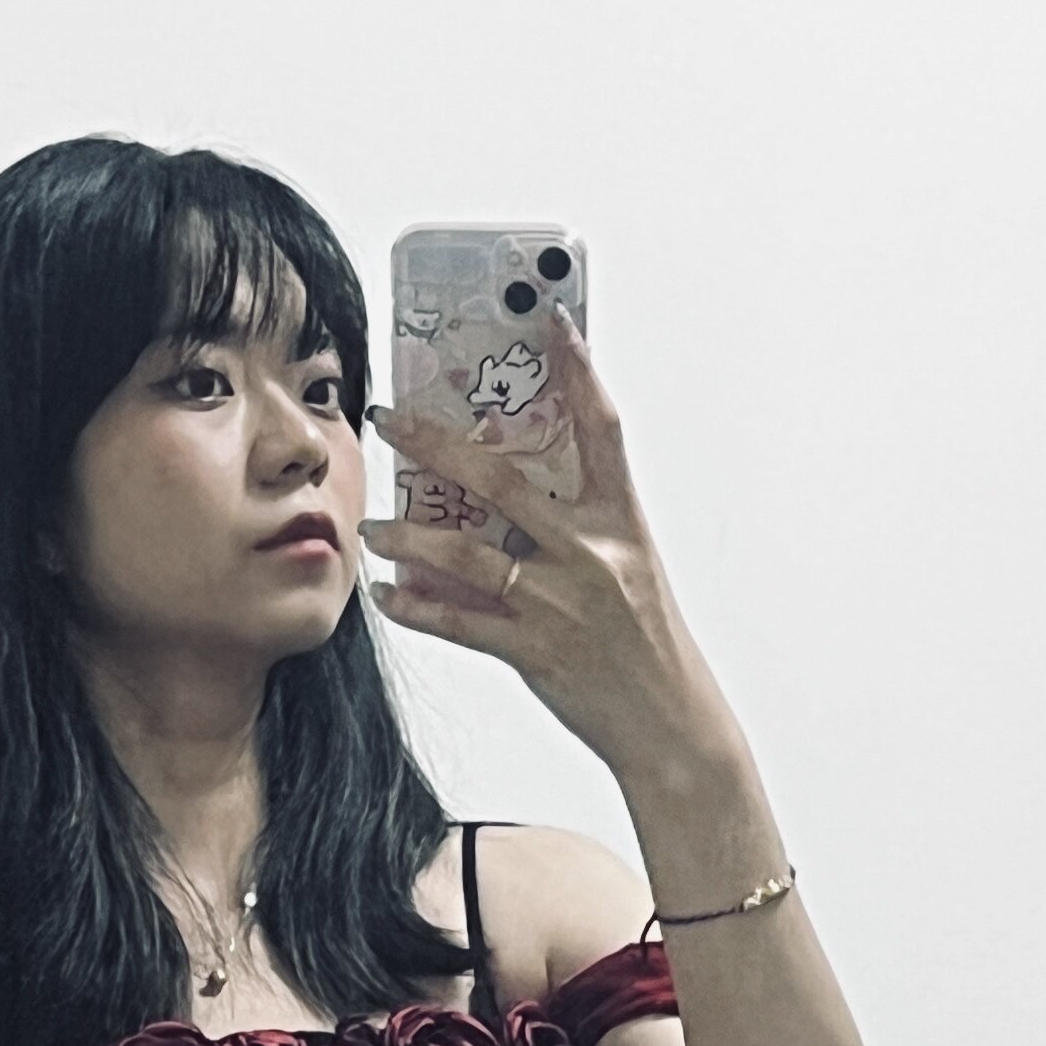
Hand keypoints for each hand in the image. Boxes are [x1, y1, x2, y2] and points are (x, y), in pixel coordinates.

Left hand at [362, 316, 738, 791]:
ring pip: (467, 554)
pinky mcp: (536, 652)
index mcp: (621, 523)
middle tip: (390, 419)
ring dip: (410, 537)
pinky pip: (462, 624)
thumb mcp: (628, 570)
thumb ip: (574, 529)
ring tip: (374, 528)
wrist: (671, 726)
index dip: (579, 369)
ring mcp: (561, 603)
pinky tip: (389, 596)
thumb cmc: (645, 646)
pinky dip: (419, 609)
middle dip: (436, 444)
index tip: (550, 320)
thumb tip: (506, 495)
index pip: (601, 428)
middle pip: (503, 480)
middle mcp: (591, 554)